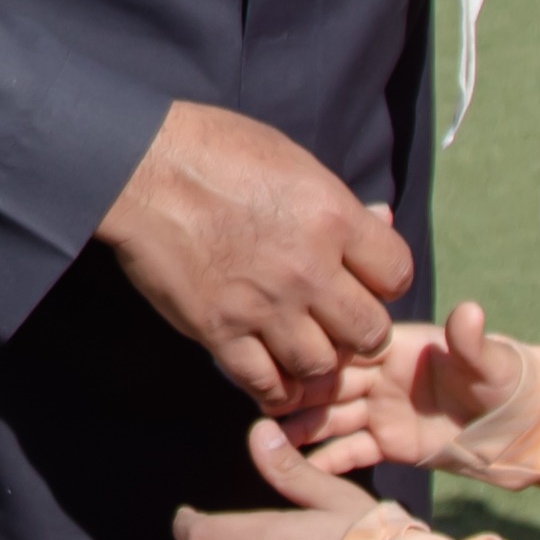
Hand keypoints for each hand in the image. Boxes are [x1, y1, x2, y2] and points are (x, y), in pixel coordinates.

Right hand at [92, 103, 417, 406]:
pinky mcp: (220, 331)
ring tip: (303, 348)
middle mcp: (308, 269)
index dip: (385, 283)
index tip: (364, 282)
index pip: (397, 275)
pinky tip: (274, 377)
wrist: (142, 169)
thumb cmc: (216, 151)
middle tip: (338, 324)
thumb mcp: (293, 161)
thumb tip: (380, 220)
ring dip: (317, 362)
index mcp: (332, 218)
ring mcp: (264, 305)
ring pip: (321, 366)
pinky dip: (275, 389)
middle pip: (370, 332)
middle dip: (360, 333)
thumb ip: (339, 202)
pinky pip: (264, 383)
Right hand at [285, 304, 539, 484]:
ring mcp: (384, 410)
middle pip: (332, 382)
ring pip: (333, 417)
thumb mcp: (491, 363)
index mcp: (400, 347)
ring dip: (302, 427)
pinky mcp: (391, 443)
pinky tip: (296, 470)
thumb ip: (472, 342)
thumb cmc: (511, 383)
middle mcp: (384, 376)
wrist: (526, 429)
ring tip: (267, 438)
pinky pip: (352, 451)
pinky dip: (326, 460)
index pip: (351, 345)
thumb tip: (469, 311)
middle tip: (263, 400)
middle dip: (298, 390)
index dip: (320, 350)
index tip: (287, 356)